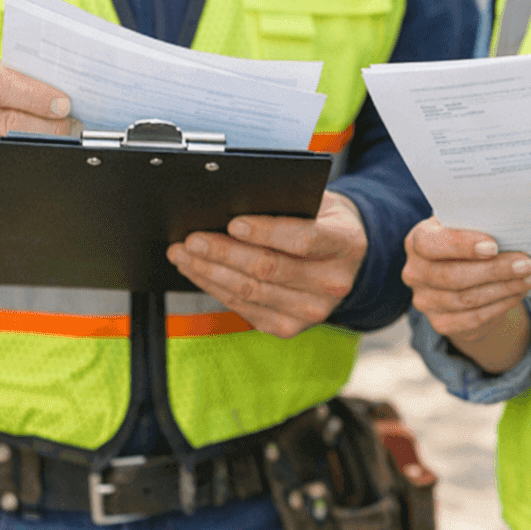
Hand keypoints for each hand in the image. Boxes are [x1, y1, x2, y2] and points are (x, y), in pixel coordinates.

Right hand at [0, 60, 73, 212]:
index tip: (62, 104)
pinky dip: (20, 172)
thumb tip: (58, 85)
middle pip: (5, 123)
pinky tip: (31, 164)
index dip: (34, 95)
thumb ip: (7, 78)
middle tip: (72, 128)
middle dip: (47, 127)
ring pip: (3, 154)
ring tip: (59, 144)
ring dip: (38, 151)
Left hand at [167, 191, 367, 338]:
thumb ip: (288, 203)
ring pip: (250, 292)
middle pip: (268, 269)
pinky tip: (199, 272)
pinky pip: (244, 308)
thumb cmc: (324, 222)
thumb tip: (233, 204)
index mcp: (345, 244)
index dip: (265, 232)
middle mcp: (332, 283)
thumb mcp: (320, 203)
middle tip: (192, 240)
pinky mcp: (289, 327)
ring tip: (183, 255)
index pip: (303, 240)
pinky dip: (216, 289)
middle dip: (224, 253)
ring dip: (210, 273)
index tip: (233, 222)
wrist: (346, 260)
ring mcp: (311, 311)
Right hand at [402, 218, 530, 372]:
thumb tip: (512, 227)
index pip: (431, 244)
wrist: (462, 277)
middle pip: (454, 276)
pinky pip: (474, 318)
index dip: (461, 245)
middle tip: (527, 264)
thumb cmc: (467, 242)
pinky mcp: (440, 324)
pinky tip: (519, 293)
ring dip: (505, 288)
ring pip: (468, 299)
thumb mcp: (466, 226)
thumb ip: (478, 224)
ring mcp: (425, 302)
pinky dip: (501, 305)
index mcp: (417, 241)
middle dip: (495, 270)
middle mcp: (415, 273)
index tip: (493, 246)